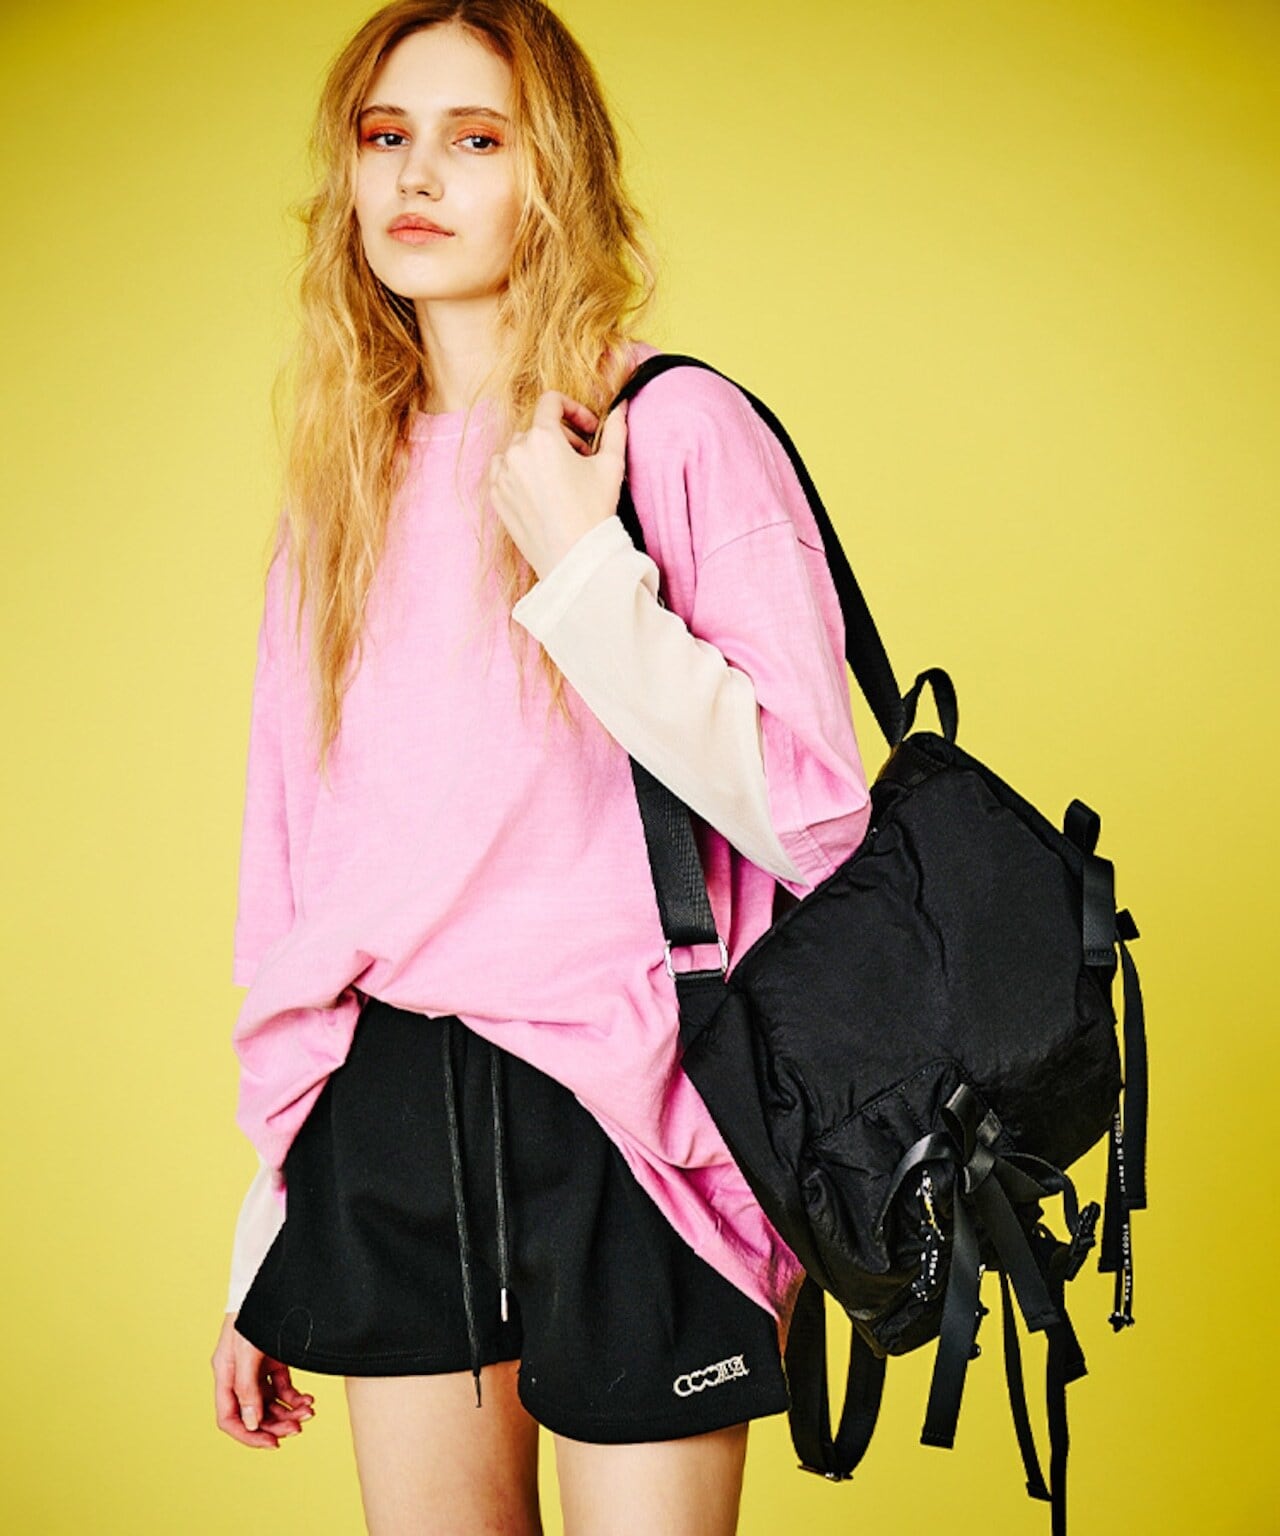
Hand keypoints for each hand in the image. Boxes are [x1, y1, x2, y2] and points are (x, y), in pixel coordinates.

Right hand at [212, 1311, 314, 1448]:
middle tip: (298, 1428)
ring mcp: (256, 1368)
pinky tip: (308, 1399)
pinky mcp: (273, 1360)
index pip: (229, 1418)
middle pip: (254, 1413)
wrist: (268, 1284)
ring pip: (271, 1403)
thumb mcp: (247, 1351)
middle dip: (276, 1424)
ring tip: (309, 1412)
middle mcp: (239, 1375)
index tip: (272, 1444)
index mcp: (225, 1375)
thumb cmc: (253, 1314)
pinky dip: (295, 1397)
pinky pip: (283, 1388)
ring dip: (288, 1412)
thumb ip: (247, 1387)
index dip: (248, 1435)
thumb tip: (252, 1423)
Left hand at [486, 389, 628, 580]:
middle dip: (561, 437)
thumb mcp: (611, 466)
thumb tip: (621, 406)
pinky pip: (503, 472)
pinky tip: (541, 490)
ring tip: (559, 476)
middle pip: (537, 428)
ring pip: (517, 449)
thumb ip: (615, 430)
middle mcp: (516, 452)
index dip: (574, 409)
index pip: (551, 402)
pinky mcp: (497, 498)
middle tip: (582, 460)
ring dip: (537, 454)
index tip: (588, 429)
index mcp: (542, 437)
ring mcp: (502, 476)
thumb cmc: (594, 511)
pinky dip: (519, 473)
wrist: (575, 558)